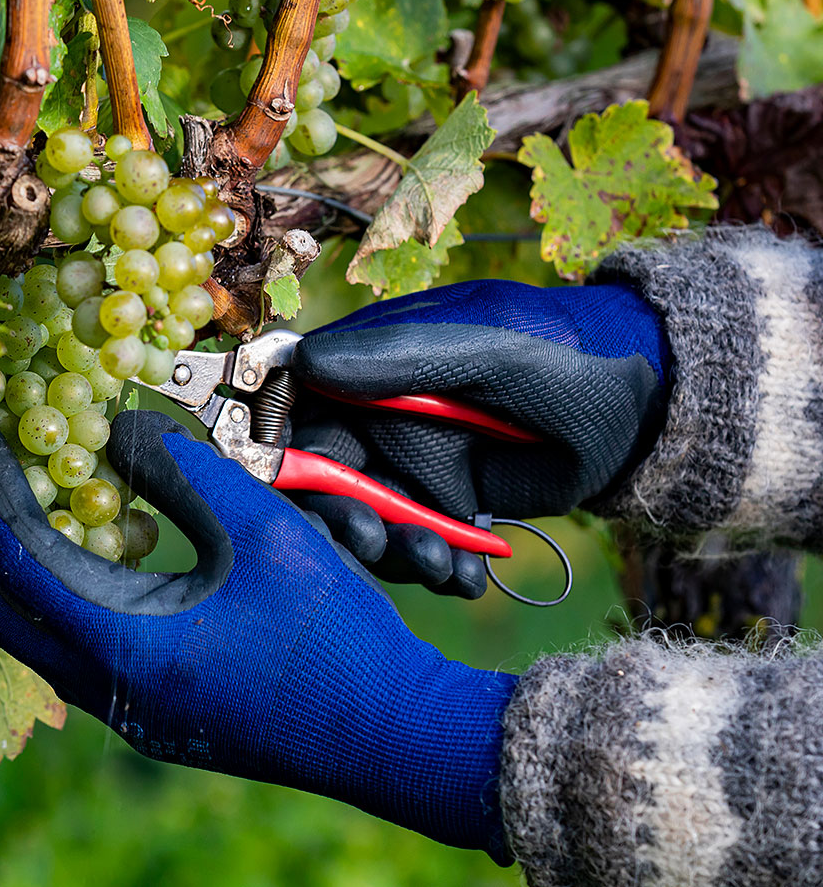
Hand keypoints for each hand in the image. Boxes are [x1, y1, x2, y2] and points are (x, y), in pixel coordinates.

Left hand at [0, 410, 516, 860]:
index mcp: (120, 645)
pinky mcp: (153, 714)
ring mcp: (128, 711)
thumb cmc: (333, 634)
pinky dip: (61, 595)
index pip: (18, 562)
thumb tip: (113, 430)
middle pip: (5, 609)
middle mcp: (106, 690)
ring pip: (38, 636)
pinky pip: (76, 650)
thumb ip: (180, 473)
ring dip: (16, 568)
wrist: (391, 735)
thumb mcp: (261, 531)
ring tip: (16, 500)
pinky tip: (84, 550)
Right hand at [288, 279, 668, 596]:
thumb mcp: (483, 352)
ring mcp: (415, 469)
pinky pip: (427, 548)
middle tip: (373, 542)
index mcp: (371, 373)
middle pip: (330, 484)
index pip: (300, 419)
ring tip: (441, 566)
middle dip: (345, 520)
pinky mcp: (450, 509)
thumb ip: (396, 358)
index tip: (303, 496)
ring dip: (398, 554)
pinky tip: (470, 578)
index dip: (289, 462)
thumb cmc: (563, 359)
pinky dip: (443, 571)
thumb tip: (305, 364)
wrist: (641, 408)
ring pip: (377, 525)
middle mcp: (380, 424)